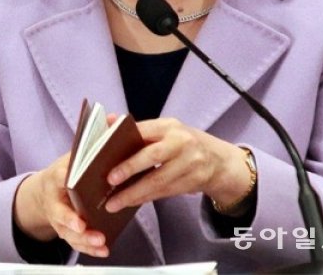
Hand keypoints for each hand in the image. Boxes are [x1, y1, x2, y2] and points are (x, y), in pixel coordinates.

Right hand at [13, 152, 108, 257]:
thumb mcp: (70, 157)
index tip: (71, 182)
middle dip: (71, 221)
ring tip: (100, 241)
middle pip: (61, 213)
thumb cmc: (63, 172)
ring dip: (84, 240)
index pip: (58, 177)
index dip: (64, 179)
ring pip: (68, 233)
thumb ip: (85, 149)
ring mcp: (58, 219)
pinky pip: (76, 243)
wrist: (44, 192)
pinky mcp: (65, 232)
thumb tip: (109, 130)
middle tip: (83, 225)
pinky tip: (103, 250)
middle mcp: (53, 201)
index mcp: (55, 178)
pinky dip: (89, 249)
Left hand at [103, 117, 250, 212]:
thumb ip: (139, 129)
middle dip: (130, 168)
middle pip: (153, 156)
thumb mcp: (165, 130)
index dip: (124, 141)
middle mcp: (181, 142)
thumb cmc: (182, 142)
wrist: (218, 161)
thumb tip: (109, 120)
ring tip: (114, 203)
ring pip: (158, 180)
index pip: (144, 131)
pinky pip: (164, 193)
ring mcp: (189, 164)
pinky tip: (130, 203)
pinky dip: (145, 198)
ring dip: (134, 193)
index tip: (104, 152)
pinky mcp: (193, 182)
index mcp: (169, 126)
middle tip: (110, 180)